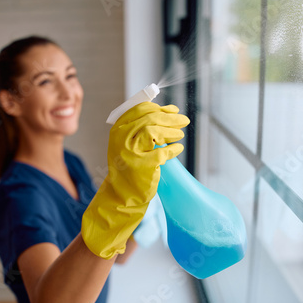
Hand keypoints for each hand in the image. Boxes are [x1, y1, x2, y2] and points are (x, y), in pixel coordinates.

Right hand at [82, 102, 189, 258]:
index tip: (173, 110)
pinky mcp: (142, 165)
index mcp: (118, 130)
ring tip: (180, 134)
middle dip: (171, 118)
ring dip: (172, 131)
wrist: (121, 195)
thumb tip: (167, 113)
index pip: (140, 109)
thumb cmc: (129, 168)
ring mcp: (131, 151)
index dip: (159, 108)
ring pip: (155, 131)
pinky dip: (173, 149)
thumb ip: (141, 128)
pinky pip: (163, 152)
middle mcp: (121, 138)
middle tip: (184, 120)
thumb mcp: (128, 144)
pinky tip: (177, 149)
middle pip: (151, 118)